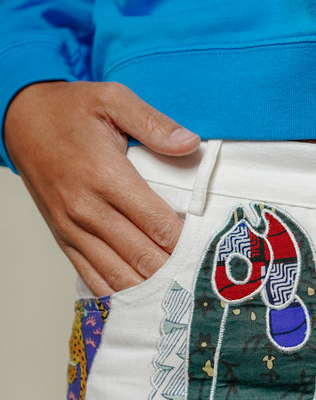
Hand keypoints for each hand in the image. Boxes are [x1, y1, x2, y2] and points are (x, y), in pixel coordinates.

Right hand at [4, 80, 200, 294]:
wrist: (21, 120)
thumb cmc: (70, 111)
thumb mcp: (113, 99)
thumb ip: (154, 124)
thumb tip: (190, 143)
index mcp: (105, 175)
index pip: (157, 223)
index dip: (186, 243)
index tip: (209, 251)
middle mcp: (87, 208)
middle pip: (142, 256)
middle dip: (175, 272)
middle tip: (202, 280)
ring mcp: (73, 228)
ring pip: (119, 275)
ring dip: (150, 289)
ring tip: (180, 296)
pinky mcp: (65, 239)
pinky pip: (93, 278)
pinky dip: (119, 293)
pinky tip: (143, 299)